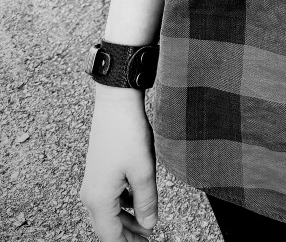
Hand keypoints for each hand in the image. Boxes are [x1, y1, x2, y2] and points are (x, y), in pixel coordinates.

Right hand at [80, 89, 158, 240]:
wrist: (115, 103)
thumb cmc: (128, 134)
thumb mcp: (143, 171)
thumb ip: (146, 201)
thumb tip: (148, 225)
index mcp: (99, 199)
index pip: (111, 235)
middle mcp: (91, 194)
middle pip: (108, 226)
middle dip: (127, 235)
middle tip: (147, 239)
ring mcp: (93, 181)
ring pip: (109, 211)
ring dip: (126, 220)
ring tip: (145, 224)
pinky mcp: (98, 170)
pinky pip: (109, 196)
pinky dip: (123, 204)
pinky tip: (137, 200)